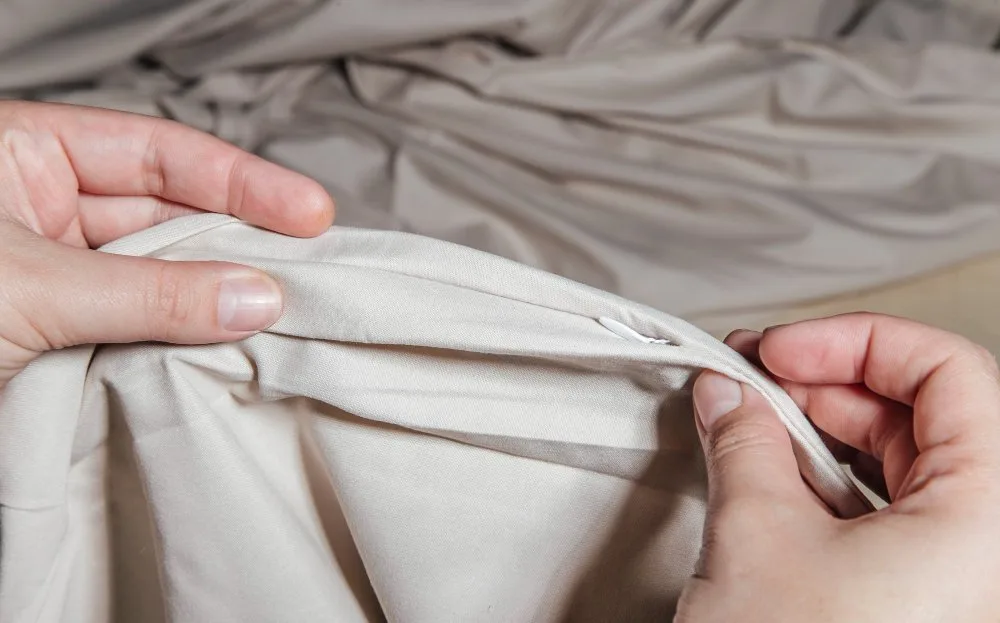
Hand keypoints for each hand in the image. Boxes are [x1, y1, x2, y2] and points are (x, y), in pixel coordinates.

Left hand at [0, 101, 333, 389]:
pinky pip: (137, 328)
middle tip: (310, 267)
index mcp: (21, 154)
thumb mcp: (32, 287)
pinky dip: (181, 340)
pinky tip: (228, 343)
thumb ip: (147, 292)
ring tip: (281, 309)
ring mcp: (52, 274)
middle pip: (167, 214)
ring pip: (158, 276)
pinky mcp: (57, 337)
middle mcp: (41, 206)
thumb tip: (255, 297)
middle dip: (239, 241)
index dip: (240, 180)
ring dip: (215, 296)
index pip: (155, 152)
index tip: (308, 212)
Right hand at [677, 313, 999, 621]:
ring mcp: (958, 576)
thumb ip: (743, 439)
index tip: (781, 350)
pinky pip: (890, 514)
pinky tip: (771, 471)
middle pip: (926, 412)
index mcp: (987, 517)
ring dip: (821, 431)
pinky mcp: (920, 600)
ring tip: (751, 420)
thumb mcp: (756, 532)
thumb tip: (729, 393)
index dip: (854, 343)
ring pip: (905, 462)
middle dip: (826, 384)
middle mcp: (989, 547)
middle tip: (752, 376)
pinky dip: (829, 482)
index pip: (949, 372)